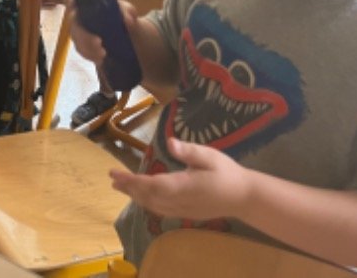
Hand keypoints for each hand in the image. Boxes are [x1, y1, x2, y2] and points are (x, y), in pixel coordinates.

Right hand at [70, 0, 138, 62]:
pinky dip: (90, 56)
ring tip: (103, 54)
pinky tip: (100, 59)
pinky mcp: (83, 46)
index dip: (70, 2)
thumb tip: (127, 20)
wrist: (128, 36)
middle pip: (73, 23)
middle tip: (98, 42)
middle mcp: (79, 17)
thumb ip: (127, 11)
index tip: (76, 9)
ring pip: (77, 39)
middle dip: (84, 34)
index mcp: (87, 3)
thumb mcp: (128, 11)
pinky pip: (82, 51)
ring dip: (88, 48)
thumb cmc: (123, 17)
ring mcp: (79, 32)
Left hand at [109, 136, 251, 221]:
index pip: (152, 185)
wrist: (244, 197)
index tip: (116, 174)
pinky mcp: (185, 214)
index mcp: (184, 186)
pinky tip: (141, 197)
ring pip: (152, 205)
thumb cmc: (227, 173)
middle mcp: (180, 201)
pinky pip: (160, 210)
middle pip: (148, 197)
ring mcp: (182, 210)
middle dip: (129, 187)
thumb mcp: (210, 157)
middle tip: (112, 178)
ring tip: (120, 186)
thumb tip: (170, 142)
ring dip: (135, 196)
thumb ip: (190, 151)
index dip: (132, 181)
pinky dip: (146, 203)